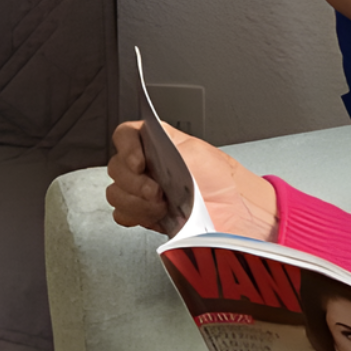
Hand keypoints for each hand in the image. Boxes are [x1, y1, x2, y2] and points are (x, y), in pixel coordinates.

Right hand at [104, 120, 279, 238]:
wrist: (233, 211)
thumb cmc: (221, 179)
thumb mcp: (197, 153)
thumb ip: (169, 147)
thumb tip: (151, 148)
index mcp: (157, 143)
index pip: (126, 135)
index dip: (127, 148)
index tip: (139, 162)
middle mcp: (146, 165)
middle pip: (116, 167)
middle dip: (135, 182)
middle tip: (157, 190)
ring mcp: (142, 190)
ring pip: (116, 193)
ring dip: (137, 202)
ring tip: (162, 204)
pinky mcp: (144, 213)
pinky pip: (123, 215)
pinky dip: (137, 216)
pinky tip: (157, 215)